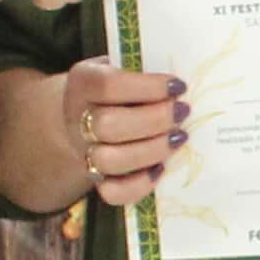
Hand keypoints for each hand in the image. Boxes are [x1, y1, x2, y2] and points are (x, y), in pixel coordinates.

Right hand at [58, 58, 186, 202]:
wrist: (87, 114)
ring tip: (179, 138)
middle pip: (107, 125)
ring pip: (109, 160)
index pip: (108, 85)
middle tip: (182, 111)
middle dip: (154, 120)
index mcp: (83, 82)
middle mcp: (77, 118)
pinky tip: (161, 168)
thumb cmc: (118, 87)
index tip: (178, 86)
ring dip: (152, 151)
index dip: (148, 87)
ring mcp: (85, 151)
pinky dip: (140, 184)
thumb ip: (145, 70)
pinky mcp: (97, 179)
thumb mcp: (124, 66)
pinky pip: (113, 192)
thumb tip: (182, 84)